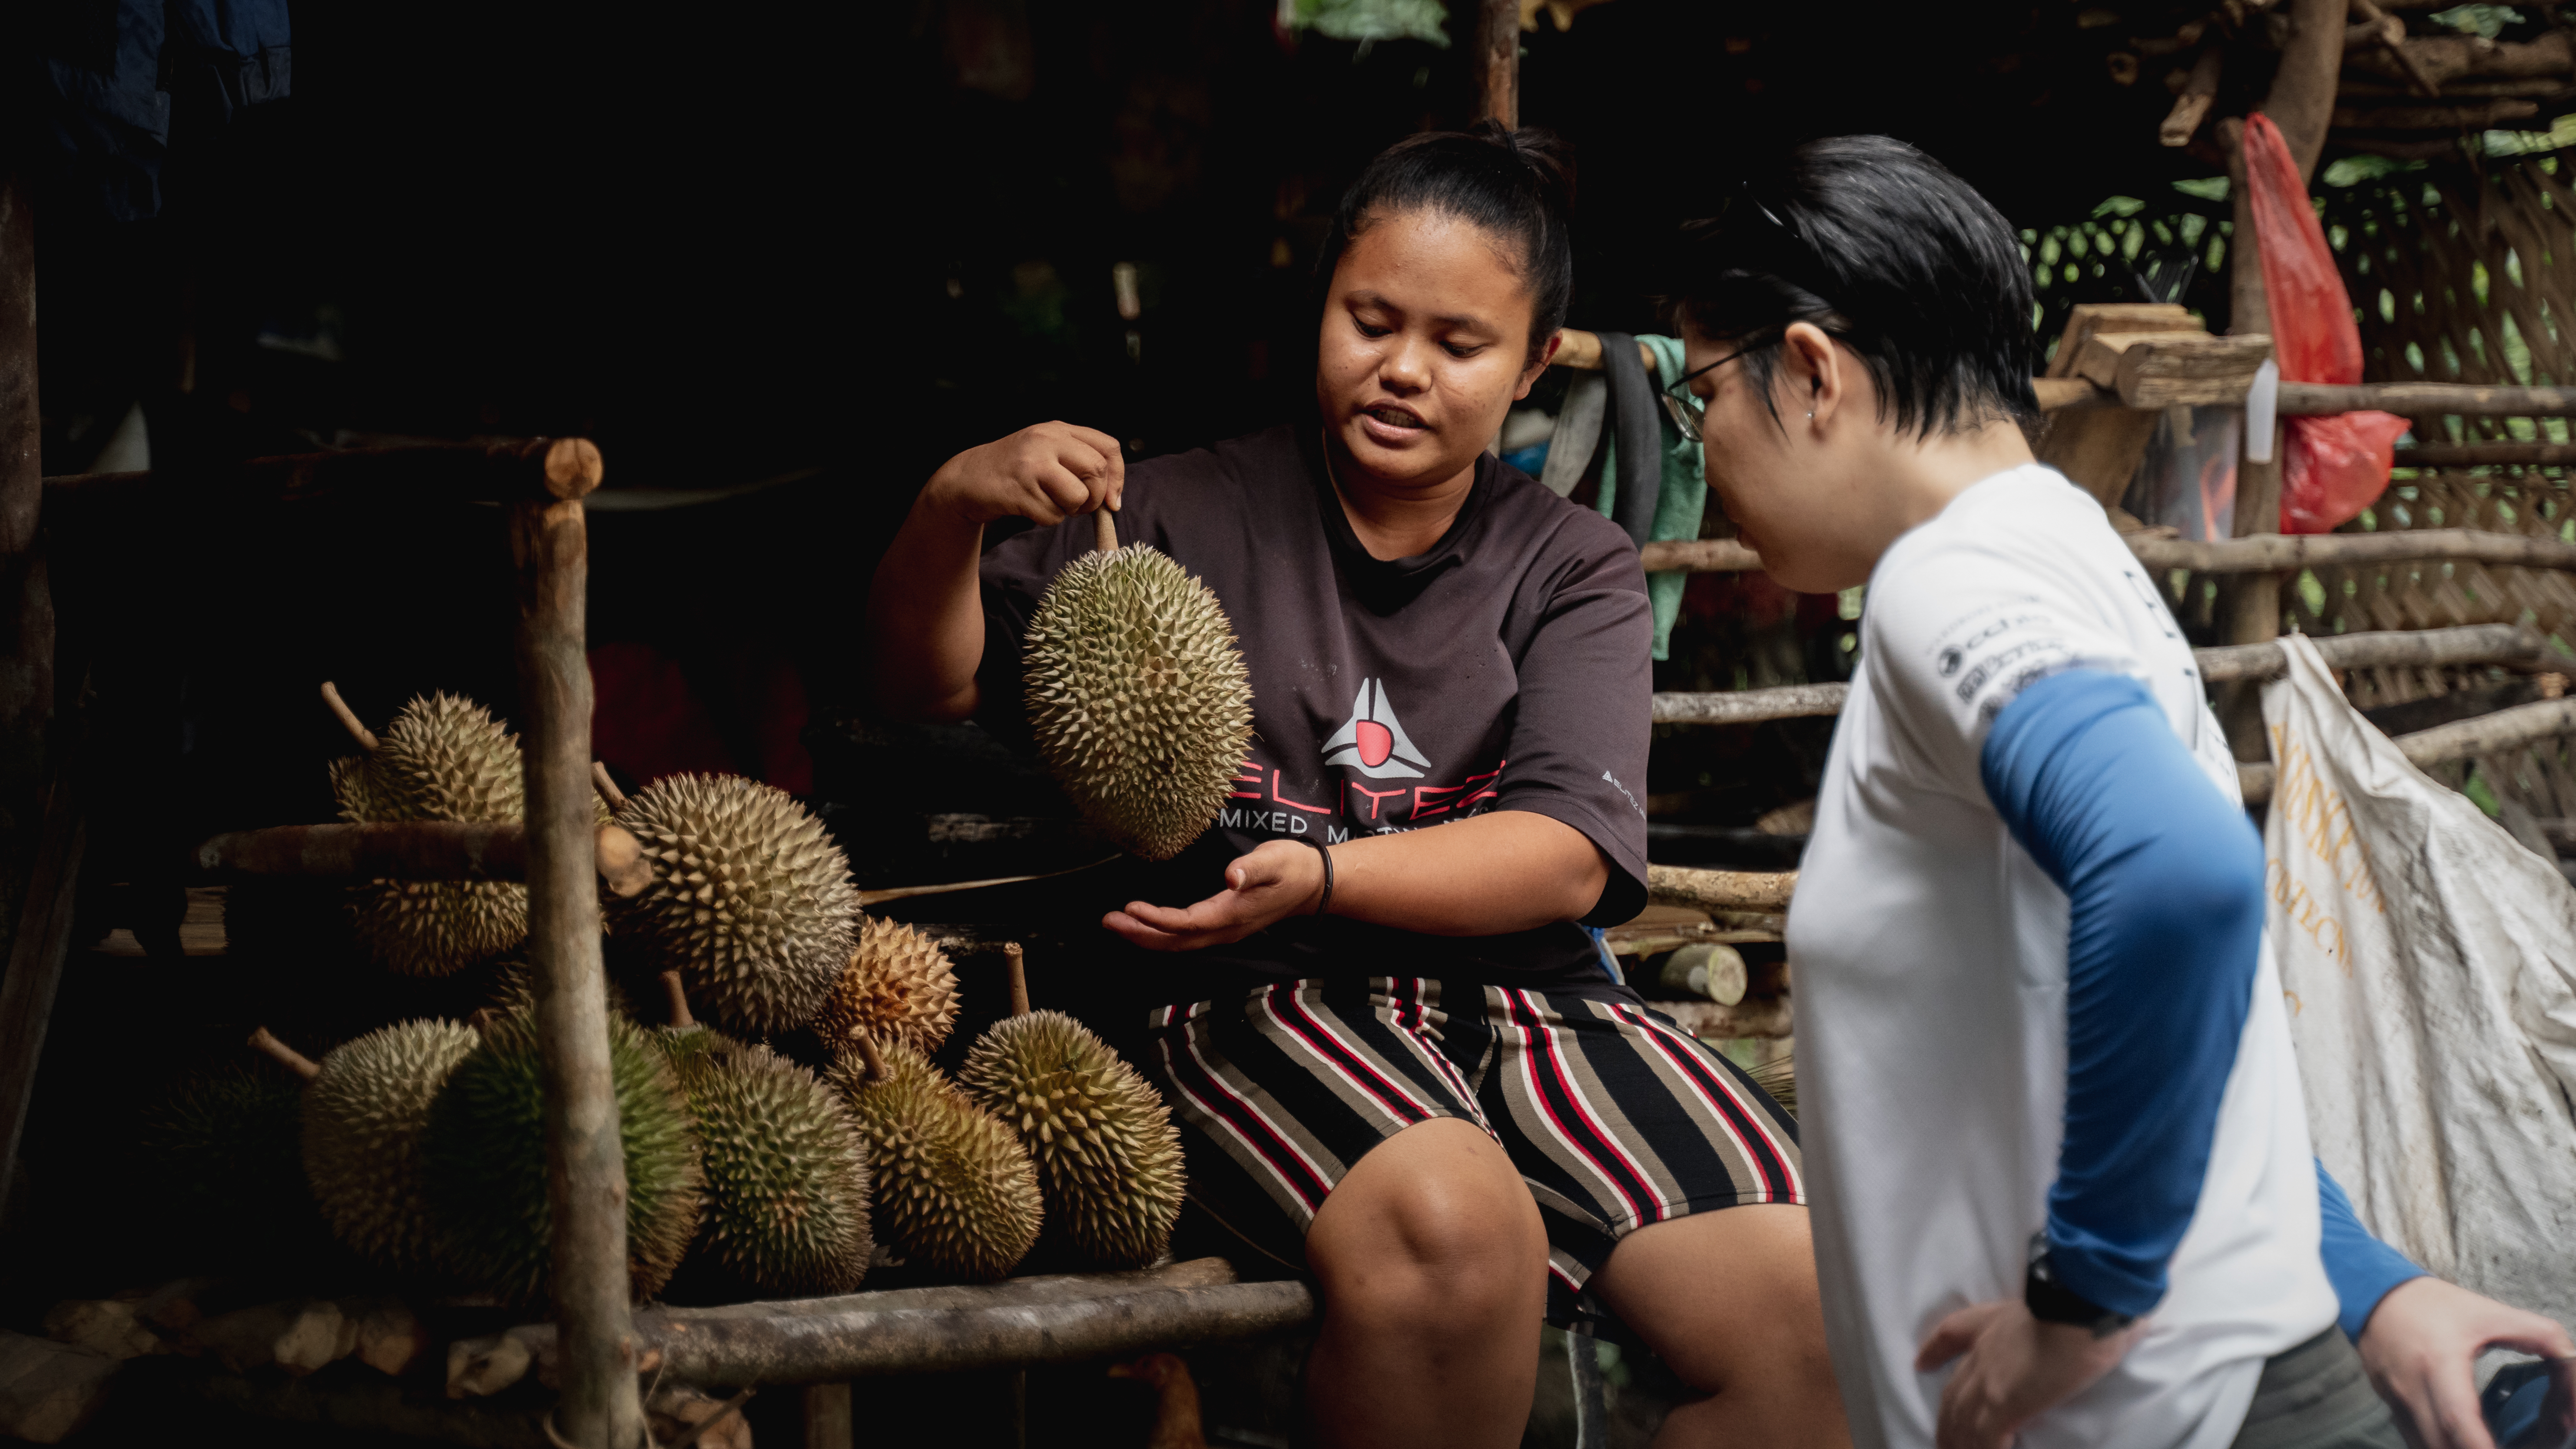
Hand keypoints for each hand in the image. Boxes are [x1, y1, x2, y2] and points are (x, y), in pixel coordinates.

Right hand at [925, 421, 1124, 526]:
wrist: (966, 479)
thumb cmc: (1014, 470)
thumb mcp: (1047, 452)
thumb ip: (1078, 462)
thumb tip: (1113, 498)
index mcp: (1058, 429)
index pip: (1108, 447)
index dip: (1118, 476)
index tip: (1111, 500)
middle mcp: (1046, 440)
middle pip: (1097, 470)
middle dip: (1095, 497)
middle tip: (1079, 507)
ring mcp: (1031, 463)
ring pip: (1078, 496)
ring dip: (1071, 511)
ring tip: (1051, 504)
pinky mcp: (1019, 489)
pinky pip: (1052, 515)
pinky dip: (1047, 519)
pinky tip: (1030, 508)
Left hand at [1103, 840, 1324, 951]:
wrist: (1315, 884)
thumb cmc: (1293, 866)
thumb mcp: (1276, 860)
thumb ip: (1252, 868)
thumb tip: (1231, 876)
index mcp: (1233, 914)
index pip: (1188, 923)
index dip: (1158, 920)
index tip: (1131, 908)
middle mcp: (1226, 929)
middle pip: (1177, 942)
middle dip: (1141, 934)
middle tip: (1108, 921)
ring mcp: (1224, 932)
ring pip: (1179, 943)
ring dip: (1146, 936)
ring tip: (1115, 923)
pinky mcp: (1223, 926)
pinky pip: (1186, 938)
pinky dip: (1161, 934)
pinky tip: (1143, 925)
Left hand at [1916, 1298, 2144, 1448]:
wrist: (2079, 1306)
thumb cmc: (2073, 1302)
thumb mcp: (2040, 1300)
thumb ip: (2035, 1317)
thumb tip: (2056, 1333)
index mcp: (1986, 1325)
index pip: (1949, 1337)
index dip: (1933, 1353)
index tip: (1922, 1364)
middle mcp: (1981, 1355)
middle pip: (1952, 1396)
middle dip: (1946, 1422)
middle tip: (1942, 1442)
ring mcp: (1989, 1382)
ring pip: (1963, 1421)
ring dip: (1961, 1444)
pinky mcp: (2005, 1404)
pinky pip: (1987, 1438)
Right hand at [2357, 1276, 2575, 1448]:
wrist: (2372, 1292)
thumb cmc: (2432, 1303)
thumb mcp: (2489, 1312)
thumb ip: (2538, 1334)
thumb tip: (2571, 1360)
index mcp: (2438, 1363)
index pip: (2457, 1419)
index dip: (2480, 1448)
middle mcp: (2412, 1387)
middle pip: (2441, 1446)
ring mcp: (2396, 1400)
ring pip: (2426, 1448)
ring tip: (2484, 1445)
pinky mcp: (2390, 1406)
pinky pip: (2416, 1440)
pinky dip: (2441, 1447)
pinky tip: (2460, 1443)